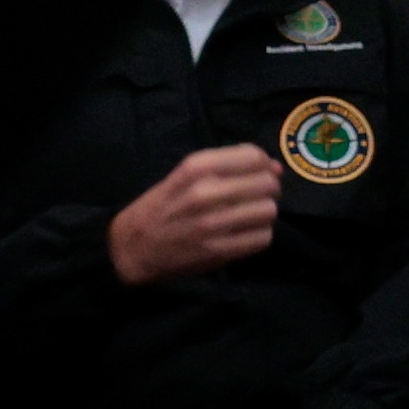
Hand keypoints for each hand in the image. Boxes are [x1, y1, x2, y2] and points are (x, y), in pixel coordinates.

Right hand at [108, 144, 282, 285]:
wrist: (132, 248)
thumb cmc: (160, 207)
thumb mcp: (184, 174)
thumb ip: (227, 166)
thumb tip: (275, 167)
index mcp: (195, 167)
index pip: (253, 156)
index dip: (263, 164)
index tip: (258, 172)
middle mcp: (205, 192)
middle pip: (267, 183)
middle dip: (268, 189)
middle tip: (255, 196)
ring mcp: (213, 224)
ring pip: (268, 210)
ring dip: (264, 213)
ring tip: (249, 216)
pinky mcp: (218, 251)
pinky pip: (262, 237)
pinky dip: (259, 235)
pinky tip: (245, 234)